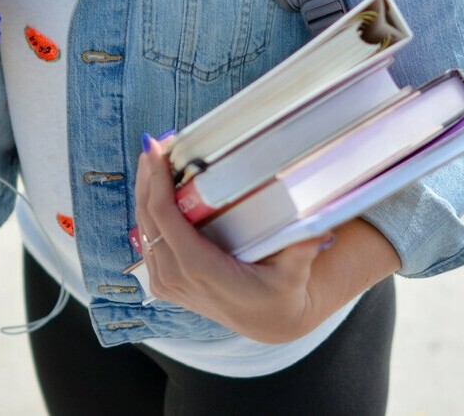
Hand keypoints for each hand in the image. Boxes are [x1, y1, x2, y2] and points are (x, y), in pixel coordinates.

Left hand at [135, 135, 333, 343]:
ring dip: (145, 191)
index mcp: (201, 270)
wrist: (269, 321)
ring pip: (143, 228)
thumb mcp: (294, 273)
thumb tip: (320, 228)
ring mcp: (167, 283)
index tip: (157, 151)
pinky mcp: (166, 282)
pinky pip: (148, 240)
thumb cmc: (281, 292)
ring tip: (153, 157)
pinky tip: (154, 187)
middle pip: (148, 218)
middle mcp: (177, 278)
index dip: (157, 183)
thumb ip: (302, 250)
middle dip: (147, 178)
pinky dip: (148, 210)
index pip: (165, 220)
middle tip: (154, 143)